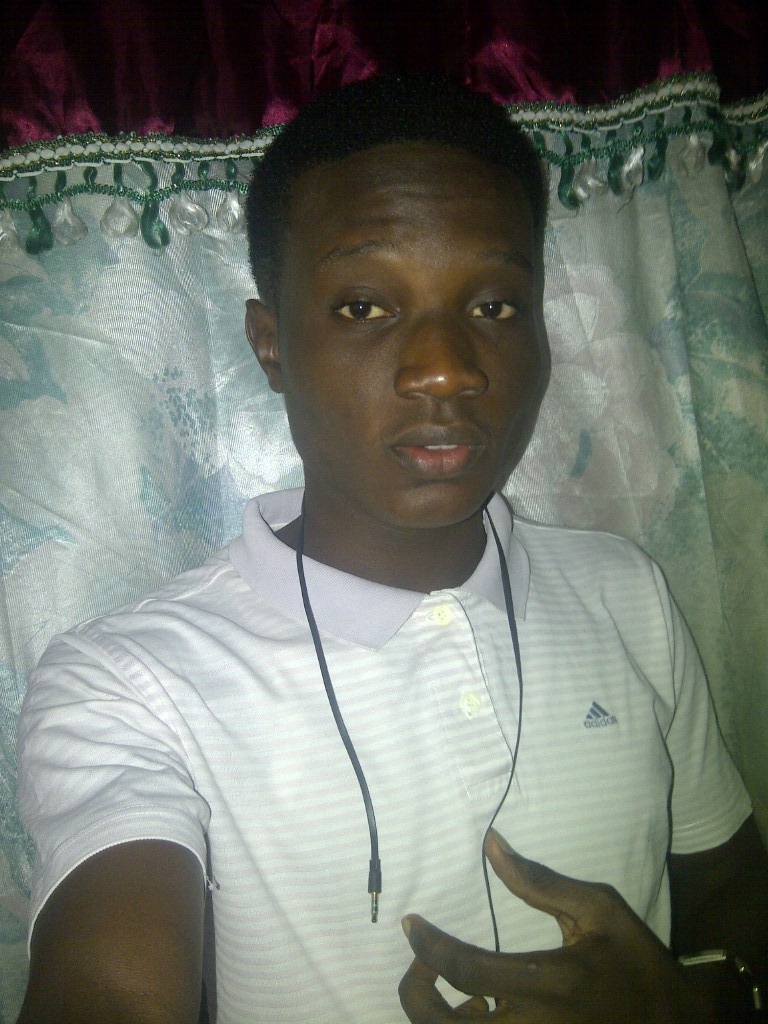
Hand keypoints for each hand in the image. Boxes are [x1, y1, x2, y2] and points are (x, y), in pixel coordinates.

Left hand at [398, 830, 712, 1022]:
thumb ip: (539, 881)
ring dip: (443, 1019)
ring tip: (457, 990)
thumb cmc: (635, 959)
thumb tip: (490, 844)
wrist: (678, 1022)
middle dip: (416, 995)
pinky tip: (485, 1010)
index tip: (411, 923)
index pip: (465, 970)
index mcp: (548, 982)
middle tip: (422, 967)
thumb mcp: (598, 908)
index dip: (425, 947)